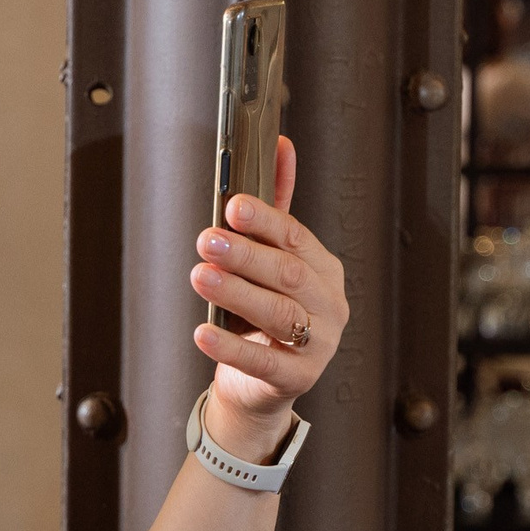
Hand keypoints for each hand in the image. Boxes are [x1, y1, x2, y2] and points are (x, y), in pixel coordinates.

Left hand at [189, 135, 349, 461]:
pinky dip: (229, 346)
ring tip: (200, 276)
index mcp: (324, 271)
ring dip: (235, 293)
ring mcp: (319, 345)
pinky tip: (201, 332)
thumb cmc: (262, 317)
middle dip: (245, 255)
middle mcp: (329, 305)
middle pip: (288, 274)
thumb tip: (280, 144)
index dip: (266, 221)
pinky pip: (261, 361)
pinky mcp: (297, 379)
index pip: (297, 239)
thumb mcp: (270, 264)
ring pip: (277, 314)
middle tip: (207, 241)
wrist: (260, 386)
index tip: (232, 206)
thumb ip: (274, 211)